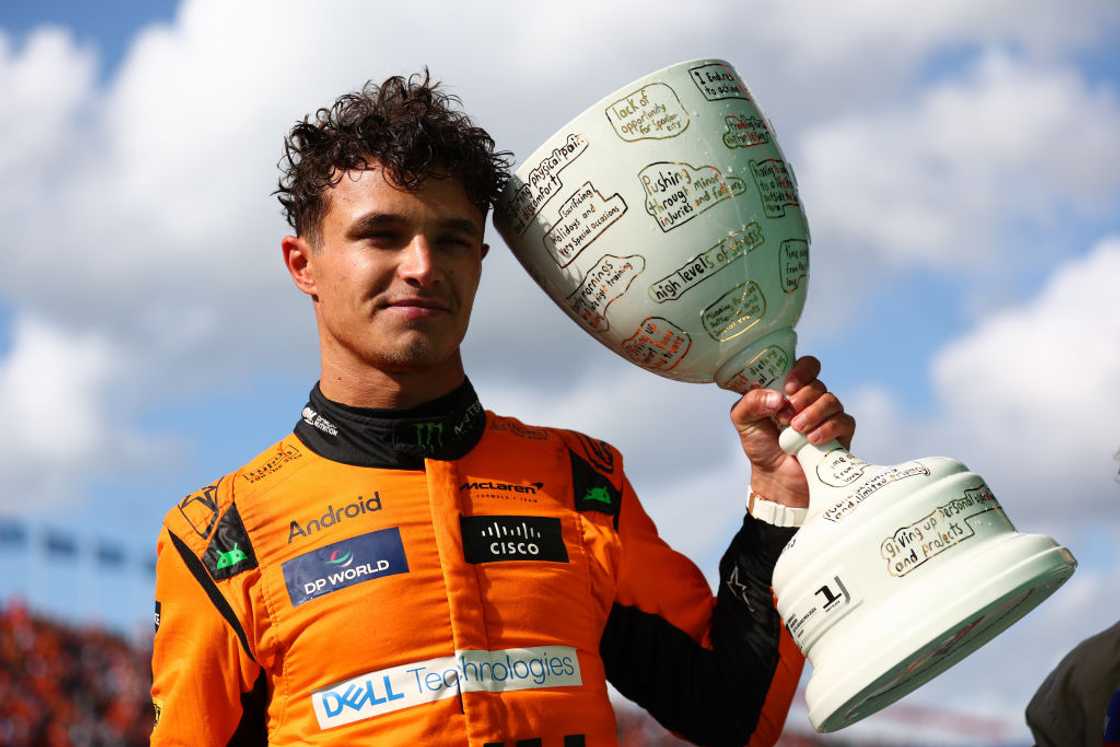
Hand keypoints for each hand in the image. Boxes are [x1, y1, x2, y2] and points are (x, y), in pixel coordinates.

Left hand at [729, 355, 854, 507]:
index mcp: (790, 389)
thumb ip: (751, 402)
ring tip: (796, 429)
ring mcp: (827, 416)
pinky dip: (828, 428)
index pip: (806, 366)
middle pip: (818, 383)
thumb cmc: (760, 445)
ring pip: (831, 400)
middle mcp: (811, 399)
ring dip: (813, 413)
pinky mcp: (840, 434)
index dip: (802, 370)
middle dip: (802, 397)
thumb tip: (778, 397)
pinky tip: (812, 439)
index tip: (789, 386)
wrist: (775, 478)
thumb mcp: (743, 420)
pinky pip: (844, 421)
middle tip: (786, 415)